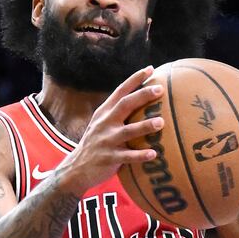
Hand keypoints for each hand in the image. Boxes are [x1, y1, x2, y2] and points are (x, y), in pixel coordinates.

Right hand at [57, 68, 163, 194]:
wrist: (76, 168)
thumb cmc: (96, 144)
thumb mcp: (102, 124)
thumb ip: (117, 113)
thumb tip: (141, 102)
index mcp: (105, 112)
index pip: (120, 91)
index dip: (135, 79)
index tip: (151, 69)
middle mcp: (105, 123)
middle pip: (125, 105)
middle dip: (142, 95)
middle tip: (160, 89)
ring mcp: (106, 140)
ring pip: (128, 131)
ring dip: (145, 125)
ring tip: (161, 122)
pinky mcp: (108, 158)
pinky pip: (127, 156)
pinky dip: (140, 155)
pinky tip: (154, 154)